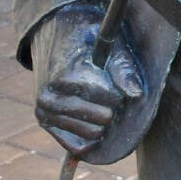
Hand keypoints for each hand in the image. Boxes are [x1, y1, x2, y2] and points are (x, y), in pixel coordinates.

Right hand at [31, 2, 143, 155]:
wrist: (54, 34)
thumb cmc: (86, 37)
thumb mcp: (106, 43)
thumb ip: (122, 67)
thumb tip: (136, 94)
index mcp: (63, 76)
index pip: (107, 97)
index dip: (118, 90)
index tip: (114, 78)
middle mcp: (48, 98)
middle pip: (102, 118)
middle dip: (111, 105)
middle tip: (107, 89)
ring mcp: (43, 113)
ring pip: (92, 133)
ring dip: (102, 119)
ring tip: (98, 98)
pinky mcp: (45, 124)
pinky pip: (78, 145)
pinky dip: (91, 133)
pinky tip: (91, 114)